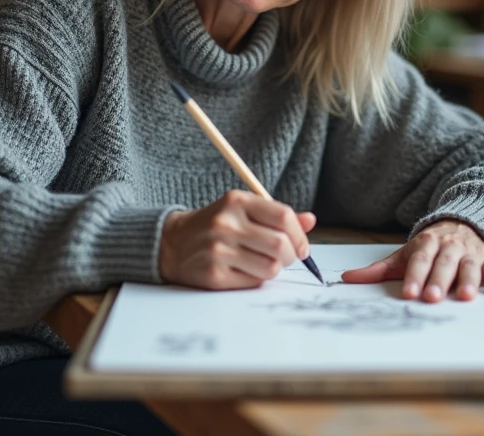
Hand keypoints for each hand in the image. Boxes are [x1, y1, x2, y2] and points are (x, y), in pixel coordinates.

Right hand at [158, 190, 316, 289]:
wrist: (173, 243)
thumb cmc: (216, 225)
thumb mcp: (243, 210)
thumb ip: (276, 215)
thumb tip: (310, 220)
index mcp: (237, 201)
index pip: (283, 216)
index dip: (300, 235)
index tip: (302, 247)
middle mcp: (226, 223)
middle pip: (280, 245)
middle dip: (291, 256)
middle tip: (286, 258)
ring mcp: (218, 250)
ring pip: (271, 267)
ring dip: (275, 269)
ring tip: (265, 264)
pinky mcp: (213, 275)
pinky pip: (253, 282)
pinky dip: (257, 279)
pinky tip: (246, 271)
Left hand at [341, 220, 483, 302]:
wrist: (464, 222)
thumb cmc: (430, 247)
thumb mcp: (405, 254)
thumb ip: (379, 269)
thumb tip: (346, 278)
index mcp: (426, 243)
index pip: (419, 260)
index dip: (415, 275)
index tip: (409, 292)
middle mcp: (449, 247)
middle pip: (443, 263)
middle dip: (438, 280)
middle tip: (432, 297)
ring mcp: (470, 252)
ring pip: (469, 266)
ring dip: (468, 280)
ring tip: (465, 296)